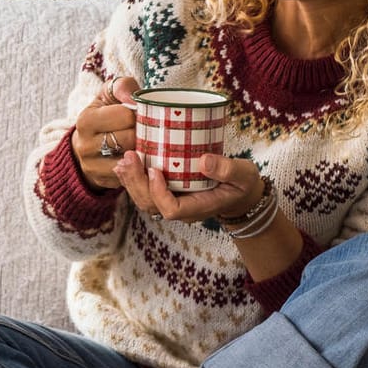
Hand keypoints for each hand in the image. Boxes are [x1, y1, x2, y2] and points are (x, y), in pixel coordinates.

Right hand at [70, 76, 139, 189]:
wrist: (89, 141)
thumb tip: (134, 99)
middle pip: (130, 139)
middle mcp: (85, 145)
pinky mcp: (102, 181)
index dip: (140, 114)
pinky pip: (131, 176)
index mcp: (86, 120)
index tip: (142, 114)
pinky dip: (140, 168)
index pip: (126, 116)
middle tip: (149, 130)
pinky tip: (141, 159)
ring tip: (146, 144)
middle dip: (145, 134)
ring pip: (132, 160)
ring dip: (145, 153)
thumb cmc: (105, 114)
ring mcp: (92, 166)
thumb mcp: (110, 94)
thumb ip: (123, 87)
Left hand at [113, 152, 265, 222]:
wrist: (240, 192)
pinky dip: (133, 178)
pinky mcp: (167, 193)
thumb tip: (203, 161)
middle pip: (151, 204)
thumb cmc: (242, 183)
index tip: (154, 170)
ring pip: (144, 199)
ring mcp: (172, 202)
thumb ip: (228, 169)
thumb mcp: (244, 174)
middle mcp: (181, 209)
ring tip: (123, 161)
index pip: (171, 209)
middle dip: (136, 182)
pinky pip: (145, 191)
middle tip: (129, 158)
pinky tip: (125, 164)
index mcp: (198, 208)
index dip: (158, 193)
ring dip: (131, 180)